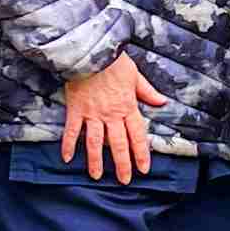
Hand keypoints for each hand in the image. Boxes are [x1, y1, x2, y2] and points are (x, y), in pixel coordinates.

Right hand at [61, 54, 166, 184]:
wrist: (91, 51)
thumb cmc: (114, 61)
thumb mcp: (135, 75)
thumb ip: (147, 91)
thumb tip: (162, 102)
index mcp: (127, 106)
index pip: (137, 135)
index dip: (141, 153)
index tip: (144, 168)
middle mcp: (111, 114)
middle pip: (118, 144)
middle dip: (122, 164)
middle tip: (124, 180)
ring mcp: (92, 114)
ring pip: (95, 143)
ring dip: (96, 161)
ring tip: (96, 176)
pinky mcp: (76, 110)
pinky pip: (72, 131)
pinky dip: (68, 145)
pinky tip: (67, 158)